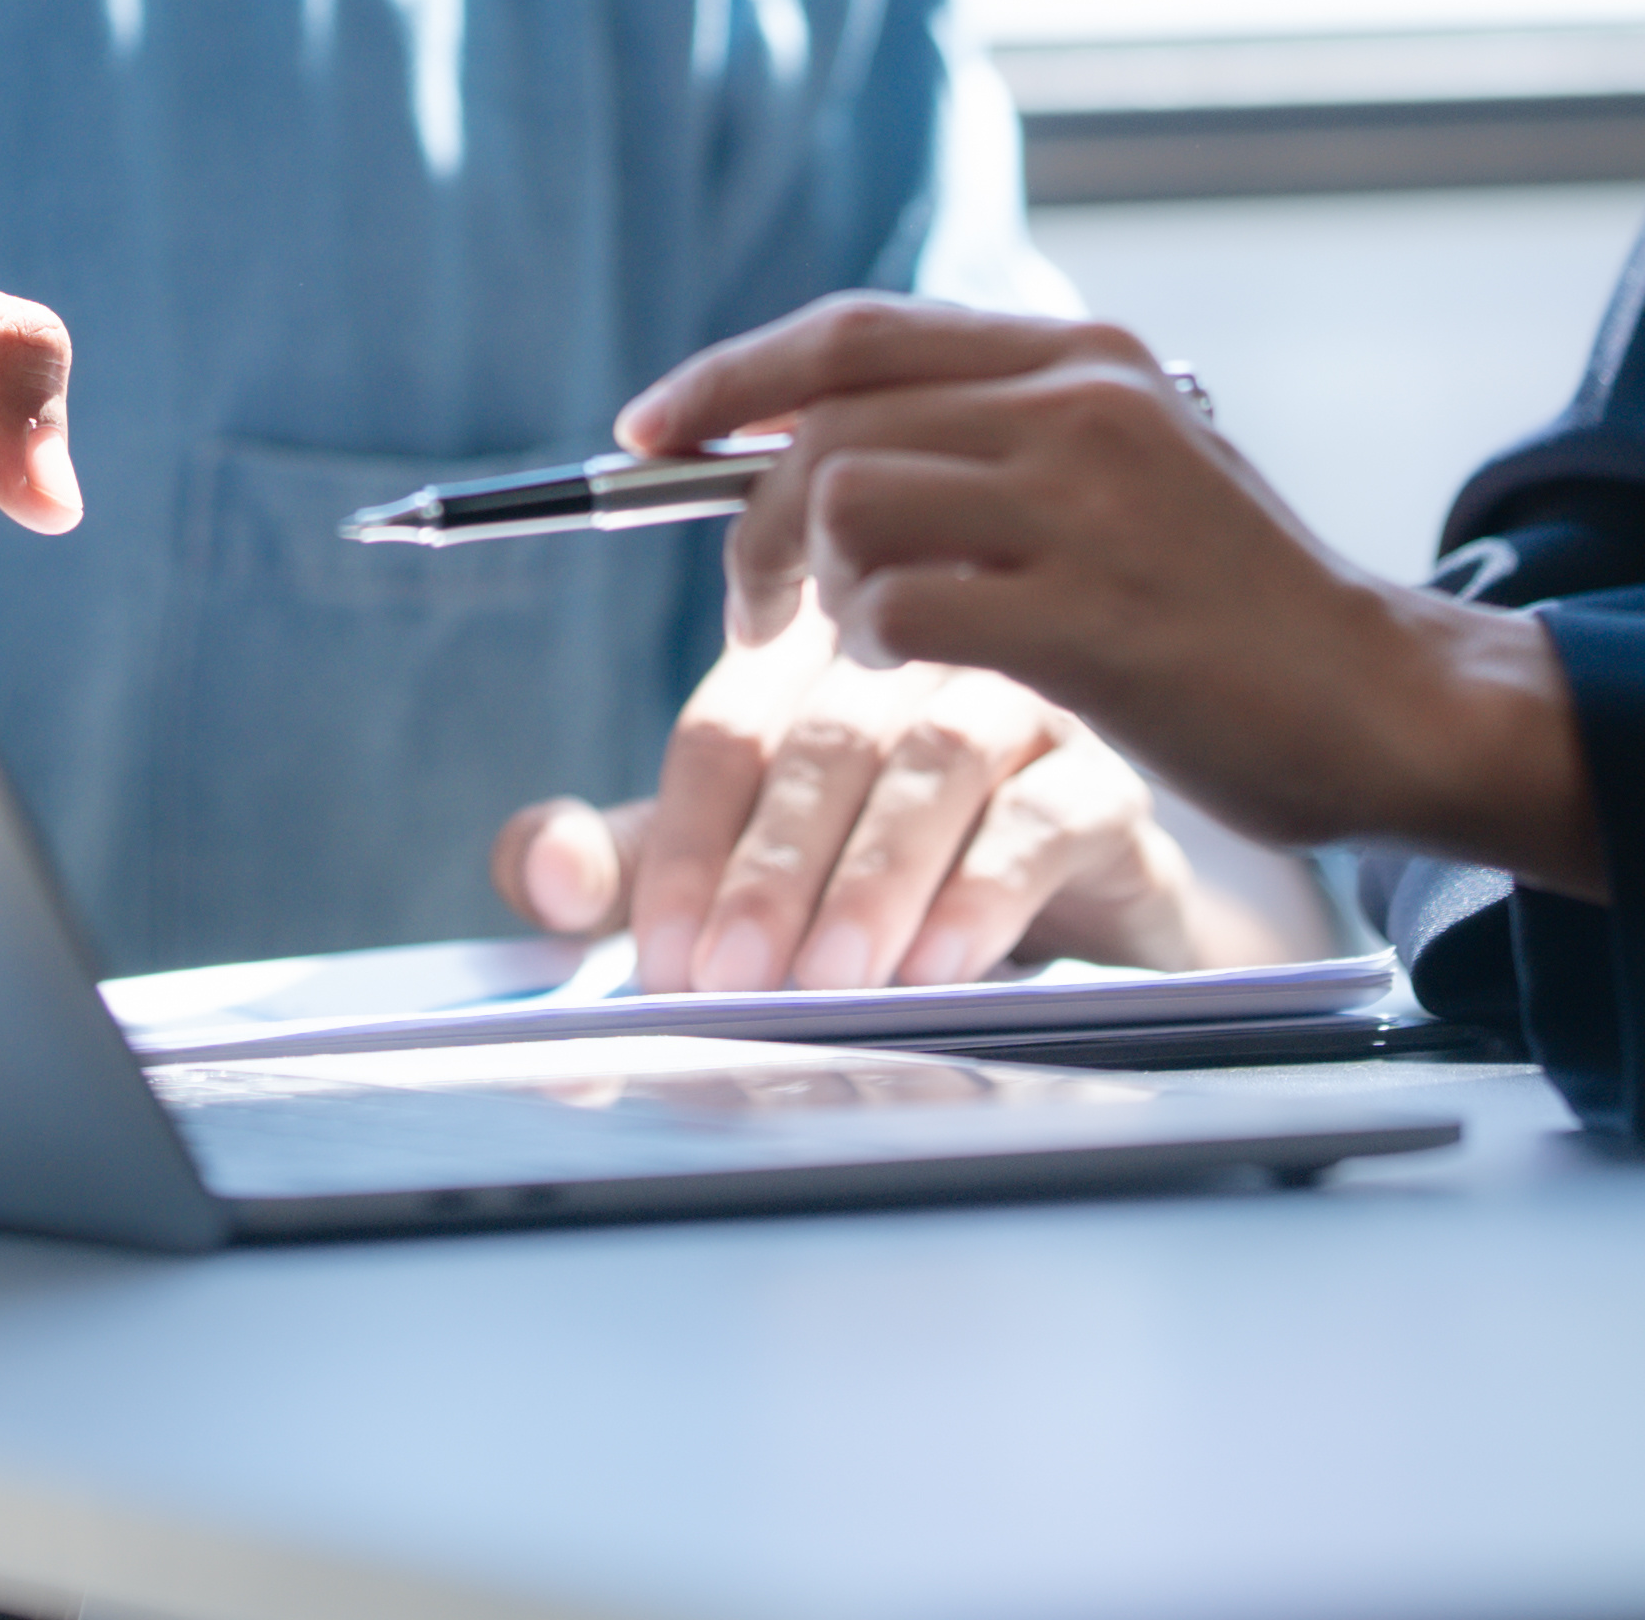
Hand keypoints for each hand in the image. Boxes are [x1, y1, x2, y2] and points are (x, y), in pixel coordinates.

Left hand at [490, 606, 1200, 991]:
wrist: (1071, 932)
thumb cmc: (882, 890)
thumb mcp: (734, 877)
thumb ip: (627, 870)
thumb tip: (540, 875)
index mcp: (797, 670)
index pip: (723, 732)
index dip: (685, 848)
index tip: (664, 960)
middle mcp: (903, 666)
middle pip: (824, 743)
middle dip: (771, 870)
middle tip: (736, 979)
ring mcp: (1014, 710)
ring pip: (935, 763)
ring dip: (874, 877)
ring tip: (834, 978)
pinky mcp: (1104, 779)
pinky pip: (1046, 814)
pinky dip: (987, 889)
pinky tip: (943, 960)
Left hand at [616, 296, 1609, 899]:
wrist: (1382, 699)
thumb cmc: (1231, 611)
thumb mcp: (1122, 472)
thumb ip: (994, 439)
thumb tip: (817, 440)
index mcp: (1079, 357)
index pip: (854, 334)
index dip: (732, 377)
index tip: (648, 429)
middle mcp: (1080, 402)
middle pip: (828, 424)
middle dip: (749, 519)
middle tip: (756, 612)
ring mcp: (1088, 503)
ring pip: (847, 506)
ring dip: (822, 590)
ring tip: (866, 645)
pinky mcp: (1089, 615)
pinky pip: (898, 609)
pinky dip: (875, 648)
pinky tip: (920, 679)